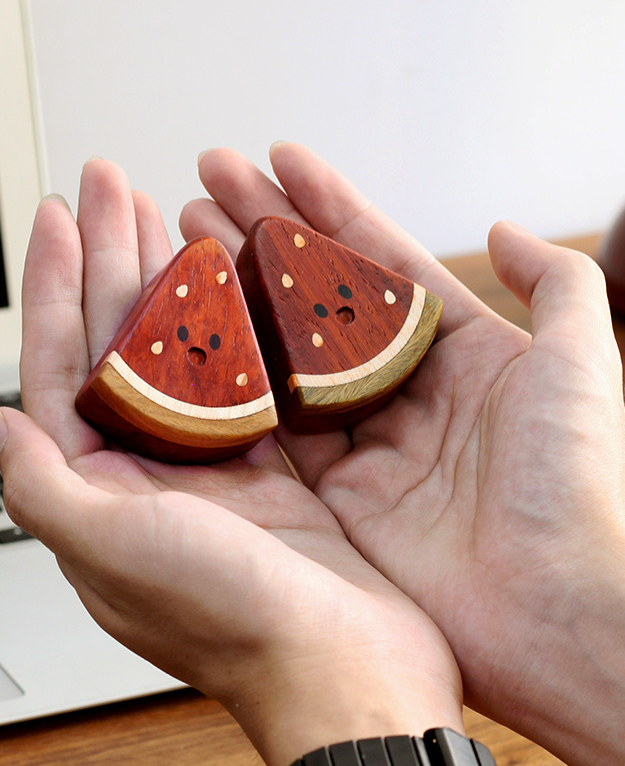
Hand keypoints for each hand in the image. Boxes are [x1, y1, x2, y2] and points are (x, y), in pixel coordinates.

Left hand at [0, 158, 464, 765]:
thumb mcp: (114, 553)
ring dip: (169, 283)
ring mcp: (211, 474)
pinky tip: (235, 284)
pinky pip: (244, 381)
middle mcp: (148, 479)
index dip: (53, 286)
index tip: (60, 216)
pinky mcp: (272, 474)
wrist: (350, 674)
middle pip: (117, 347)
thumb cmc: (237, 623)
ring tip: (166, 215)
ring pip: (181, 353)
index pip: (59, 367)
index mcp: (100, 492)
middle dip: (109, 261)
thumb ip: (43, 486)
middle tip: (114, 185)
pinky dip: (236, 328)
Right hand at [182, 143, 624, 765]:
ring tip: (183, 236)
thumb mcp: (582, 361)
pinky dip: (231, 382)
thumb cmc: (575, 483)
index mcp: (456, 350)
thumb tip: (502, 228)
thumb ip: (555, 283)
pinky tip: (191, 332)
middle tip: (205, 181)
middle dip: (260, 232)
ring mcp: (362, 443)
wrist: (552, 608)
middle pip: (314, 296)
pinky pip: (273, 429)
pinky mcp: (333, 496)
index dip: (325, 204)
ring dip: (232, 293)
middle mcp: (401, 390)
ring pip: (282, 353)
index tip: (277, 158)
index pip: (376, 258)